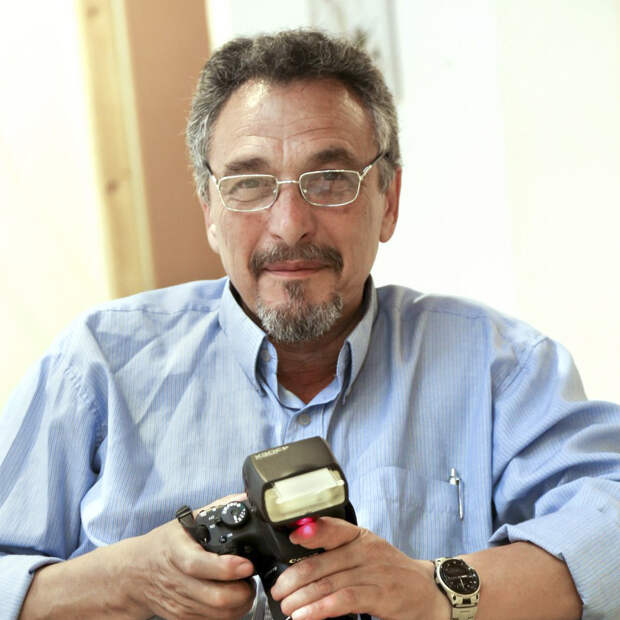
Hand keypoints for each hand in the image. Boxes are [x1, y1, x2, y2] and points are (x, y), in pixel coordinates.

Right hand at [128, 494, 255, 619]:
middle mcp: (176, 581)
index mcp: (176, 551)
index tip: (246, 565)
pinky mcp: (182, 618)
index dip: (226, 568)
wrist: (135, 574)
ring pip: (219, 614)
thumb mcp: (186, 522)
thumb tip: (245, 499)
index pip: (199, 565)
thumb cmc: (164, 545)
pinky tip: (232, 598)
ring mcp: (179, 603)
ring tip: (245, 586)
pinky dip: (229, 612)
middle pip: (215, 597)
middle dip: (243, 590)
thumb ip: (217, 510)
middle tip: (250, 576)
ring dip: (241, 603)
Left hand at [270, 517, 449, 619]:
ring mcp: (375, 572)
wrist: (429, 592)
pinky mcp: (381, 595)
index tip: (291, 537)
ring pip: (329, 582)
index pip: (333, 527)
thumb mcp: (366, 553)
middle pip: (322, 562)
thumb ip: (338, 553)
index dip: (311, 531)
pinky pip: (345, 600)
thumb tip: (301, 561)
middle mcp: (366, 550)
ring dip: (302, 597)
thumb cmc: (391, 572)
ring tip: (287, 607)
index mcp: (360, 536)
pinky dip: (321, 609)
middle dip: (294, 578)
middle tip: (278, 591)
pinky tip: (306, 615)